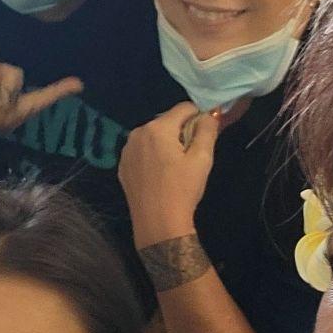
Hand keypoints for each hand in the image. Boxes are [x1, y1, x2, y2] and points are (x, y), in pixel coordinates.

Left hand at [119, 102, 219, 247]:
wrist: (158, 224)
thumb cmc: (182, 190)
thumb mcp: (202, 159)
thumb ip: (207, 130)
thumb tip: (210, 114)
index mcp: (157, 128)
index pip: (184, 108)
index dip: (199, 117)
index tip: (206, 134)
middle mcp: (137, 133)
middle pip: (167, 121)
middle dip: (181, 131)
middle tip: (192, 155)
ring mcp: (127, 150)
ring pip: (153, 136)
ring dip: (166, 143)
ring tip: (176, 167)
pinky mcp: (122, 166)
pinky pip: (142, 151)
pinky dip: (152, 156)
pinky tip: (160, 175)